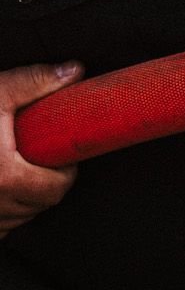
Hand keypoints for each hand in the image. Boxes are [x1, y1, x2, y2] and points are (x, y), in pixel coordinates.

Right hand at [0, 60, 81, 234]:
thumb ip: (33, 83)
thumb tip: (72, 71)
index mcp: (4, 177)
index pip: (55, 189)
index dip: (65, 172)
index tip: (62, 158)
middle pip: (40, 205)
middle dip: (46, 183)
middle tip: (41, 159)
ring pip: (18, 218)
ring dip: (23, 199)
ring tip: (14, 170)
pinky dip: (0, 211)